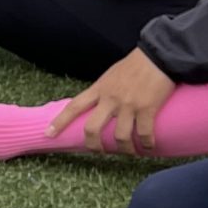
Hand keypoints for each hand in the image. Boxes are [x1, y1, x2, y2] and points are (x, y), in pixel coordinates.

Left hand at [49, 47, 175, 154]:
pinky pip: (144, 133)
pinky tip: (148, 147)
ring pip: (120, 136)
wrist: (158, 56)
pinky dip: (146, 144)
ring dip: (124, 149)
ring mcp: (128, 105)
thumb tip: (97, 104)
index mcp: (99, 89)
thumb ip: (102, 91)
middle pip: (92, 128)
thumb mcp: (110, 75)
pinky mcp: (147, 108)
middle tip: (98, 152)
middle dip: (93, 145)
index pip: (74, 107)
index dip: (59, 122)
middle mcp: (110, 99)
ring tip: (129, 152)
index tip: (49, 134)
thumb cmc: (135, 65)